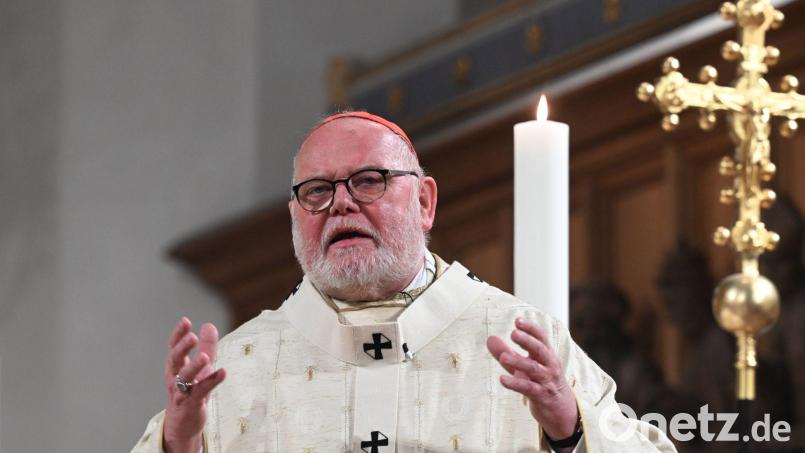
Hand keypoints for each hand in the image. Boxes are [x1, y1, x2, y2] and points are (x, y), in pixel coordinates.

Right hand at [162, 318, 225, 452]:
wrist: (182, 424)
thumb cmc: (190, 392)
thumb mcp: (199, 368)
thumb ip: (206, 347)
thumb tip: (209, 325)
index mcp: (175, 367)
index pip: (173, 348)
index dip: (178, 335)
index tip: (186, 321)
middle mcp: (174, 378)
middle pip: (174, 360)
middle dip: (182, 347)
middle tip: (192, 336)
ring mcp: (181, 392)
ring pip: (184, 378)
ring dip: (194, 366)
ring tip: (205, 357)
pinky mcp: (191, 404)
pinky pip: (201, 392)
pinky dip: (211, 381)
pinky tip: (223, 372)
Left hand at [487, 317, 577, 448]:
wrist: (562, 412)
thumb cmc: (541, 383)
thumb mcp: (523, 367)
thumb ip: (507, 353)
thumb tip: (490, 338)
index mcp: (546, 355)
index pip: (541, 338)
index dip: (531, 328)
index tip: (518, 320)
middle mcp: (549, 366)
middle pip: (540, 350)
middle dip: (527, 341)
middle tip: (513, 333)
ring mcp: (547, 381)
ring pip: (533, 369)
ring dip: (518, 362)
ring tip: (503, 357)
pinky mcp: (543, 396)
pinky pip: (529, 388)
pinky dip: (516, 383)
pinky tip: (502, 379)